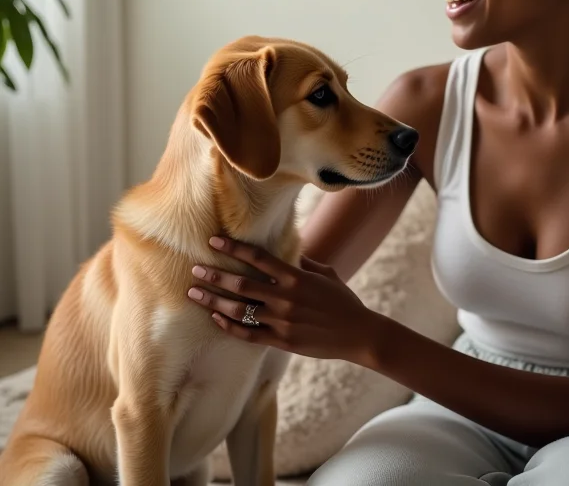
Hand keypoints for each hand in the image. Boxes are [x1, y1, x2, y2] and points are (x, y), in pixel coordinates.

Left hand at [187, 236, 382, 363]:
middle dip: (215, 275)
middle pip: (241, 283)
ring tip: (195, 294)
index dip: (234, 248)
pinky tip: (216, 318)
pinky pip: (249, 335)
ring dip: (214, 300)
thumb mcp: (326, 273)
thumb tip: (287, 249)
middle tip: (194, 269)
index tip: (214, 241)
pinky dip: (229, 326)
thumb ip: (304, 262)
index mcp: (297, 276)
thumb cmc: (343, 300)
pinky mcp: (282, 341)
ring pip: (240, 310)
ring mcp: (283, 321)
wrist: (358, 334)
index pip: (258, 257)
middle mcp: (286, 298)